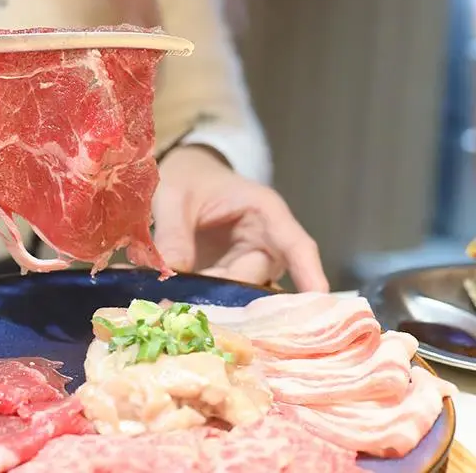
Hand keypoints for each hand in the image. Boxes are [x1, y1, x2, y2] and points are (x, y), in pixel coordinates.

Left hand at [152, 145, 328, 291]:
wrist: (186, 182)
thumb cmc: (189, 181)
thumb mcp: (174, 195)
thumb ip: (172, 230)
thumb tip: (173, 270)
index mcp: (265, 211)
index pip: (296, 244)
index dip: (309, 272)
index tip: (320, 298)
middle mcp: (267, 243)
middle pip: (261, 278)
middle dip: (228, 292)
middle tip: (185, 297)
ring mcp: (252, 265)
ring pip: (245, 295)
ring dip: (217, 304)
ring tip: (182, 304)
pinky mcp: (233, 281)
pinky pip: (229, 301)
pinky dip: (208, 307)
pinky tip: (185, 310)